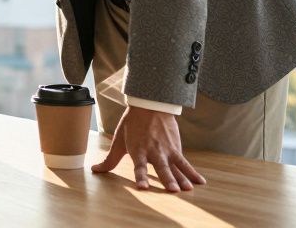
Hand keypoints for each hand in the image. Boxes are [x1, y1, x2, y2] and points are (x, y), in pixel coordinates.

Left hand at [91, 106, 205, 191]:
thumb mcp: (118, 141)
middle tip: (173, 190)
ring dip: (182, 178)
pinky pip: (185, 163)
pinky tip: (200, 182)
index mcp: (138, 151)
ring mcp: (167, 151)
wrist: (150, 106)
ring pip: (176, 166)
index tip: (143, 187)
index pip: (139, 167)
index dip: (141, 177)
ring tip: (188, 189)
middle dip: (167, 179)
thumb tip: (95, 170)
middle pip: (161, 168)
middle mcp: (153, 152)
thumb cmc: (132, 125)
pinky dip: (193, 173)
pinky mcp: (176, 148)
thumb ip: (109, 159)